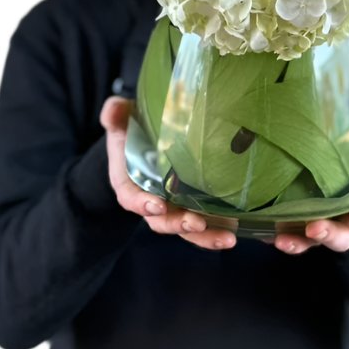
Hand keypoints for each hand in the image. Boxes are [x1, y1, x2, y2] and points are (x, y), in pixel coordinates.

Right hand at [99, 96, 236, 250]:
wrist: (144, 139)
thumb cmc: (131, 130)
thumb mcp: (120, 120)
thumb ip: (115, 115)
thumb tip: (114, 109)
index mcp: (129, 183)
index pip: (131, 198)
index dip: (142, 204)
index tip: (157, 205)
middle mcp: (150, 201)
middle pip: (161, 221)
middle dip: (178, 224)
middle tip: (196, 223)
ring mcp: (172, 207)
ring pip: (185, 229)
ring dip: (205, 236)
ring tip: (227, 239)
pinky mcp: (190, 206)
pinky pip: (202, 223)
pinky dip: (217, 230)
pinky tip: (235, 231)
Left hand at [272, 118, 348, 254]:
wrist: (341, 156)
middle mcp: (346, 220)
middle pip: (342, 237)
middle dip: (330, 235)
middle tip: (315, 228)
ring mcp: (321, 224)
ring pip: (311, 241)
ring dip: (298, 242)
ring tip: (282, 238)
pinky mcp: (297, 224)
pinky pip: (287, 235)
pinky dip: (277, 236)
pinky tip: (265, 233)